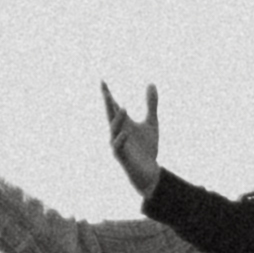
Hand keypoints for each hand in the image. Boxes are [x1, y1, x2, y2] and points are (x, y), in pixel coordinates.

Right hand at [101, 77, 162, 195]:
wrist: (150, 171)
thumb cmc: (147, 148)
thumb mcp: (151, 122)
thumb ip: (151, 104)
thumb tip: (151, 84)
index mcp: (123, 123)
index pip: (113, 106)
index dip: (107, 95)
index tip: (102, 81)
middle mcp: (118, 132)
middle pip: (110, 115)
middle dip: (107, 104)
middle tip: (105, 91)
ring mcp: (118, 144)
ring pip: (114, 130)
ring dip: (118, 119)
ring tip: (123, 107)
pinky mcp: (122, 156)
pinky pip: (118, 147)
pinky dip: (121, 140)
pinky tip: (125, 133)